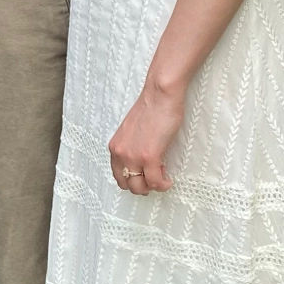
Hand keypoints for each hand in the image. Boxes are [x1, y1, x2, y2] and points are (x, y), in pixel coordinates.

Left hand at [107, 79, 184, 194]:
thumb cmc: (151, 109)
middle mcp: (120, 154)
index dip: (133, 180)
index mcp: (115, 147)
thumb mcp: (132, 132)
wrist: (160, 95)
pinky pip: (155, 182)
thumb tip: (141, 161)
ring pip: (140, 187)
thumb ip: (132, 147)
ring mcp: (133, 156)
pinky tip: (168, 180)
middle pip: (127, 185)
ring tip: (162, 178)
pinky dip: (163, 185)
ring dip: (153, 187)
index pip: (118, 175)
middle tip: (155, 178)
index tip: (145, 176)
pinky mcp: (149, 156)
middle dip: (142, 186)